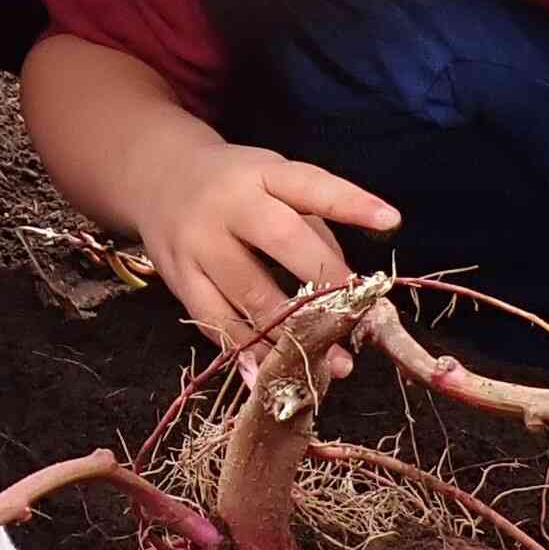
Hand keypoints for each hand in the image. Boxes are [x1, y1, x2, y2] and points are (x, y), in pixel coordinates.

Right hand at [136, 140, 395, 349]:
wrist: (159, 181)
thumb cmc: (238, 189)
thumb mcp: (274, 185)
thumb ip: (313, 229)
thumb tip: (353, 296)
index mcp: (261, 174)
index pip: (308, 184)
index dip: (349, 202)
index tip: (390, 219)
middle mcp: (227, 205)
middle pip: (279, 240)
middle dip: (324, 281)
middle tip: (359, 316)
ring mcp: (198, 244)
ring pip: (247, 294)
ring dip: (293, 334)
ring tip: (333, 363)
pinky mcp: (179, 281)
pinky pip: (214, 323)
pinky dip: (246, 353)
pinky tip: (271, 375)